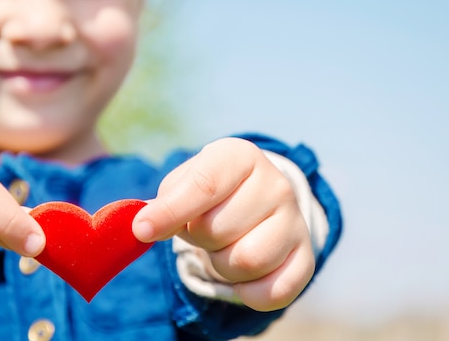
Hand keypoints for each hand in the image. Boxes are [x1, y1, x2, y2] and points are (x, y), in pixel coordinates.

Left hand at [132, 137, 314, 310]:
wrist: (255, 200)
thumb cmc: (210, 192)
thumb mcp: (184, 184)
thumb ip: (165, 203)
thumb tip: (144, 228)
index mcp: (241, 156)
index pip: (205, 185)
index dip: (171, 211)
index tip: (142, 231)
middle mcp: (276, 184)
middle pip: (218, 229)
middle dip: (199, 238)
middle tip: (205, 229)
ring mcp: (296, 221)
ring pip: (246, 261)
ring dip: (221, 265)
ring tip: (225, 247)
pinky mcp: (306, 257)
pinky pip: (272, 291)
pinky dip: (247, 292)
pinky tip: (243, 274)